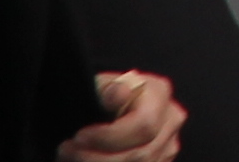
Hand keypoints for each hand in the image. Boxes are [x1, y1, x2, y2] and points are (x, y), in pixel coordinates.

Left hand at [62, 71, 183, 161]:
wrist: (113, 105)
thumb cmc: (105, 93)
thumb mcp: (101, 84)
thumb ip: (108, 88)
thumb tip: (118, 94)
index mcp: (159, 93)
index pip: (143, 124)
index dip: (109, 136)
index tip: (79, 136)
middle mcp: (171, 120)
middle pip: (140, 154)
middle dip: (97, 158)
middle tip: (67, 151)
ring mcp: (169, 145)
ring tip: (73, 157)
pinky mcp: (161, 161)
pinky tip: (89, 161)